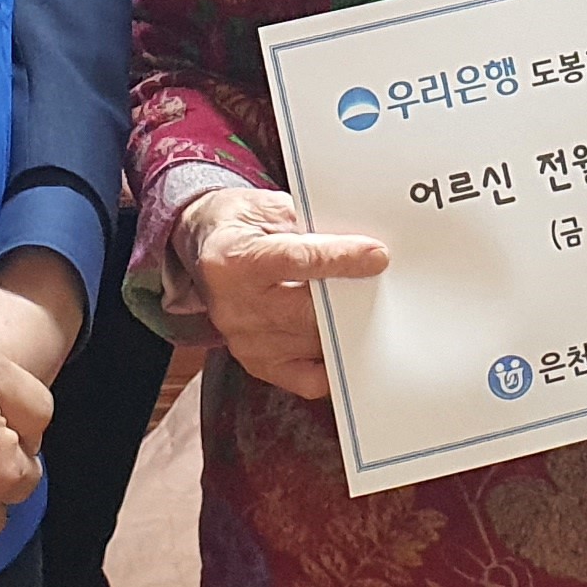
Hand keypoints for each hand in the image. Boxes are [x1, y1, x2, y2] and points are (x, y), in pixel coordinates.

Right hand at [178, 184, 385, 401]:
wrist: (205, 248)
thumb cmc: (240, 226)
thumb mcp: (270, 208)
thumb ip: (310, 227)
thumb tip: (358, 245)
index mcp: (235, 259)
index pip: (296, 260)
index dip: (340, 258)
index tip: (376, 256)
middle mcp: (235, 306)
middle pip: (308, 311)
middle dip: (350, 297)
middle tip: (382, 283)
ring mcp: (246, 340)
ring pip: (315, 343)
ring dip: (348, 327)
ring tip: (369, 306)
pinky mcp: (258, 363)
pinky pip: (308, 378)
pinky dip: (334, 361)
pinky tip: (347, 340)